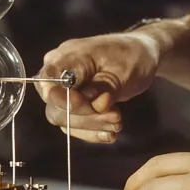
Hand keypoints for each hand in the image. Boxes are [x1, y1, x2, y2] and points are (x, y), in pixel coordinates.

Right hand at [36, 33, 159, 143]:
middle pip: (54, 104)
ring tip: (118, 122)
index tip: (83, 105)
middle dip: (84, 115)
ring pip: (64, 118)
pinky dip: (92, 132)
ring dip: (91, 125)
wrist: (142, 55)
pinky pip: (74, 125)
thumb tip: (95, 105)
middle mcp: (60, 73)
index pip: (47, 79)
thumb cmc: (131, 56)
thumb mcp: (123, 70)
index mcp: (68, 56)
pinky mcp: (73, 106)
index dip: (58, 97)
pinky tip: (110, 134)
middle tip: (115, 116)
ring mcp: (65, 90)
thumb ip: (104, 87)